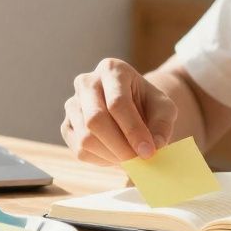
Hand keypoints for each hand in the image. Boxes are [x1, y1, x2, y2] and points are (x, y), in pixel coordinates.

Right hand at [60, 58, 177, 165]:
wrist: (132, 106)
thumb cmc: (147, 104)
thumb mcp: (164, 108)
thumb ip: (162, 125)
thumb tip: (155, 146)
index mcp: (112, 69)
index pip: (117, 102)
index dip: (133, 130)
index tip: (148, 151)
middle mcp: (86, 82)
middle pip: (95, 120)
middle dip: (120, 146)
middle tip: (138, 160)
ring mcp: (72, 104)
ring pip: (85, 138)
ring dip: (111, 155)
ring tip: (130, 157)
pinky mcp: (67, 126)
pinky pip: (79, 150)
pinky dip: (101, 159)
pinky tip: (116, 154)